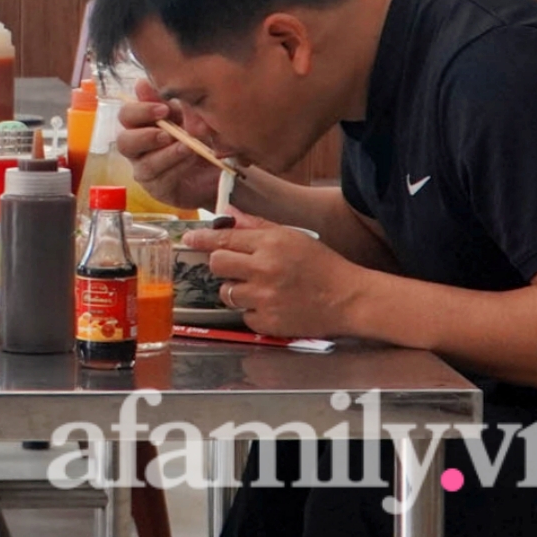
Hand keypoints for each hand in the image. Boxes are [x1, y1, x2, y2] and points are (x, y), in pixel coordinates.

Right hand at [115, 81, 221, 210]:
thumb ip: (170, 101)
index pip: (126, 115)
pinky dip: (177, 168)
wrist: (223, 167)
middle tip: (168, 133)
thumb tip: (142, 84)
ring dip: (166, 154)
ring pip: (143, 164)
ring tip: (187, 147)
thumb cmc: (202, 136)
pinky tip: (191, 160)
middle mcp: (138, 148)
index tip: (164, 109)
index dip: (140, 110)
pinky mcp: (158, 189)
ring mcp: (145, 170)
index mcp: (143, 125)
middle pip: (124, 142)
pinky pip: (160, 180)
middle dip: (145, 136)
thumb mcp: (190, 115)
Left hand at [182, 209, 362, 338]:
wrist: (349, 299)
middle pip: (217, 264)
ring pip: (227, 292)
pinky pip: (244, 316)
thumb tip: (226, 213)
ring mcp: (265, 299)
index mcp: (270, 245)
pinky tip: (272, 305)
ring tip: (260, 288)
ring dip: (237, 290)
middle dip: (221, 264)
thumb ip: (256, 226)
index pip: (224, 239)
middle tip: (237, 266)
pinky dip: (253, 311)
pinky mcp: (269, 323)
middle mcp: (264, 270)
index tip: (188, 239)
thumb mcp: (292, 236)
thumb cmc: (321, 264)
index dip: (202, 239)